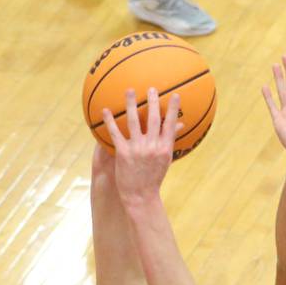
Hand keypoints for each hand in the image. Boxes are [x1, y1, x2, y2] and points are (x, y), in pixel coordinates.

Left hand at [102, 88, 181, 203]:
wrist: (140, 195)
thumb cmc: (153, 177)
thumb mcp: (165, 160)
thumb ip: (169, 142)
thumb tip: (180, 126)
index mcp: (165, 148)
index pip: (171, 125)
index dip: (173, 110)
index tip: (175, 95)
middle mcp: (152, 147)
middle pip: (154, 119)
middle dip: (153, 102)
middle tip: (151, 89)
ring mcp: (137, 149)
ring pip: (134, 122)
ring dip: (131, 104)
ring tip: (129, 91)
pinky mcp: (123, 153)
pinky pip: (116, 134)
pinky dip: (110, 121)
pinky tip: (105, 110)